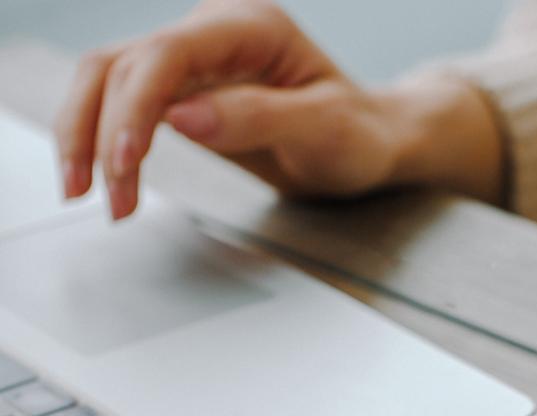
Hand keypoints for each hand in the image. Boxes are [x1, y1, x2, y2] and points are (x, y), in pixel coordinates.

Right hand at [54, 0, 502, 219]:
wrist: (374, 142)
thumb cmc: (362, 133)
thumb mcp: (326, 129)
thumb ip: (259, 118)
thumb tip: (183, 116)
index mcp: (251, 27)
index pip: (168, 53)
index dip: (134, 105)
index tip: (126, 161)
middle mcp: (214, 32)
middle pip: (123, 65)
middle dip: (100, 131)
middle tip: (99, 194)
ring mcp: (195, 60)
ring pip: (110, 81)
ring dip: (89, 136)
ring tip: (91, 195)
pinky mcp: (184, 90)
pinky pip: (125, 105)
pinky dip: (107, 142)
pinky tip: (105, 179)